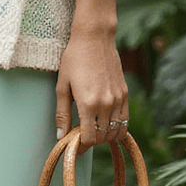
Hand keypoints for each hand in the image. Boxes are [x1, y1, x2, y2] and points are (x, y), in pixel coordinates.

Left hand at [55, 27, 127, 151]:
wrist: (94, 38)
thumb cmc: (74, 59)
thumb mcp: (62, 86)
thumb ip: (62, 113)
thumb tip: (61, 136)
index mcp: (88, 104)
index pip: (89, 138)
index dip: (81, 146)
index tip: (75, 146)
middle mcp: (106, 104)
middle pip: (102, 137)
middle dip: (91, 141)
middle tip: (81, 135)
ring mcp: (118, 99)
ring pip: (115, 131)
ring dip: (104, 135)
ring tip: (93, 128)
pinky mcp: (125, 93)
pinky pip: (125, 119)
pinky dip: (117, 127)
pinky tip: (106, 122)